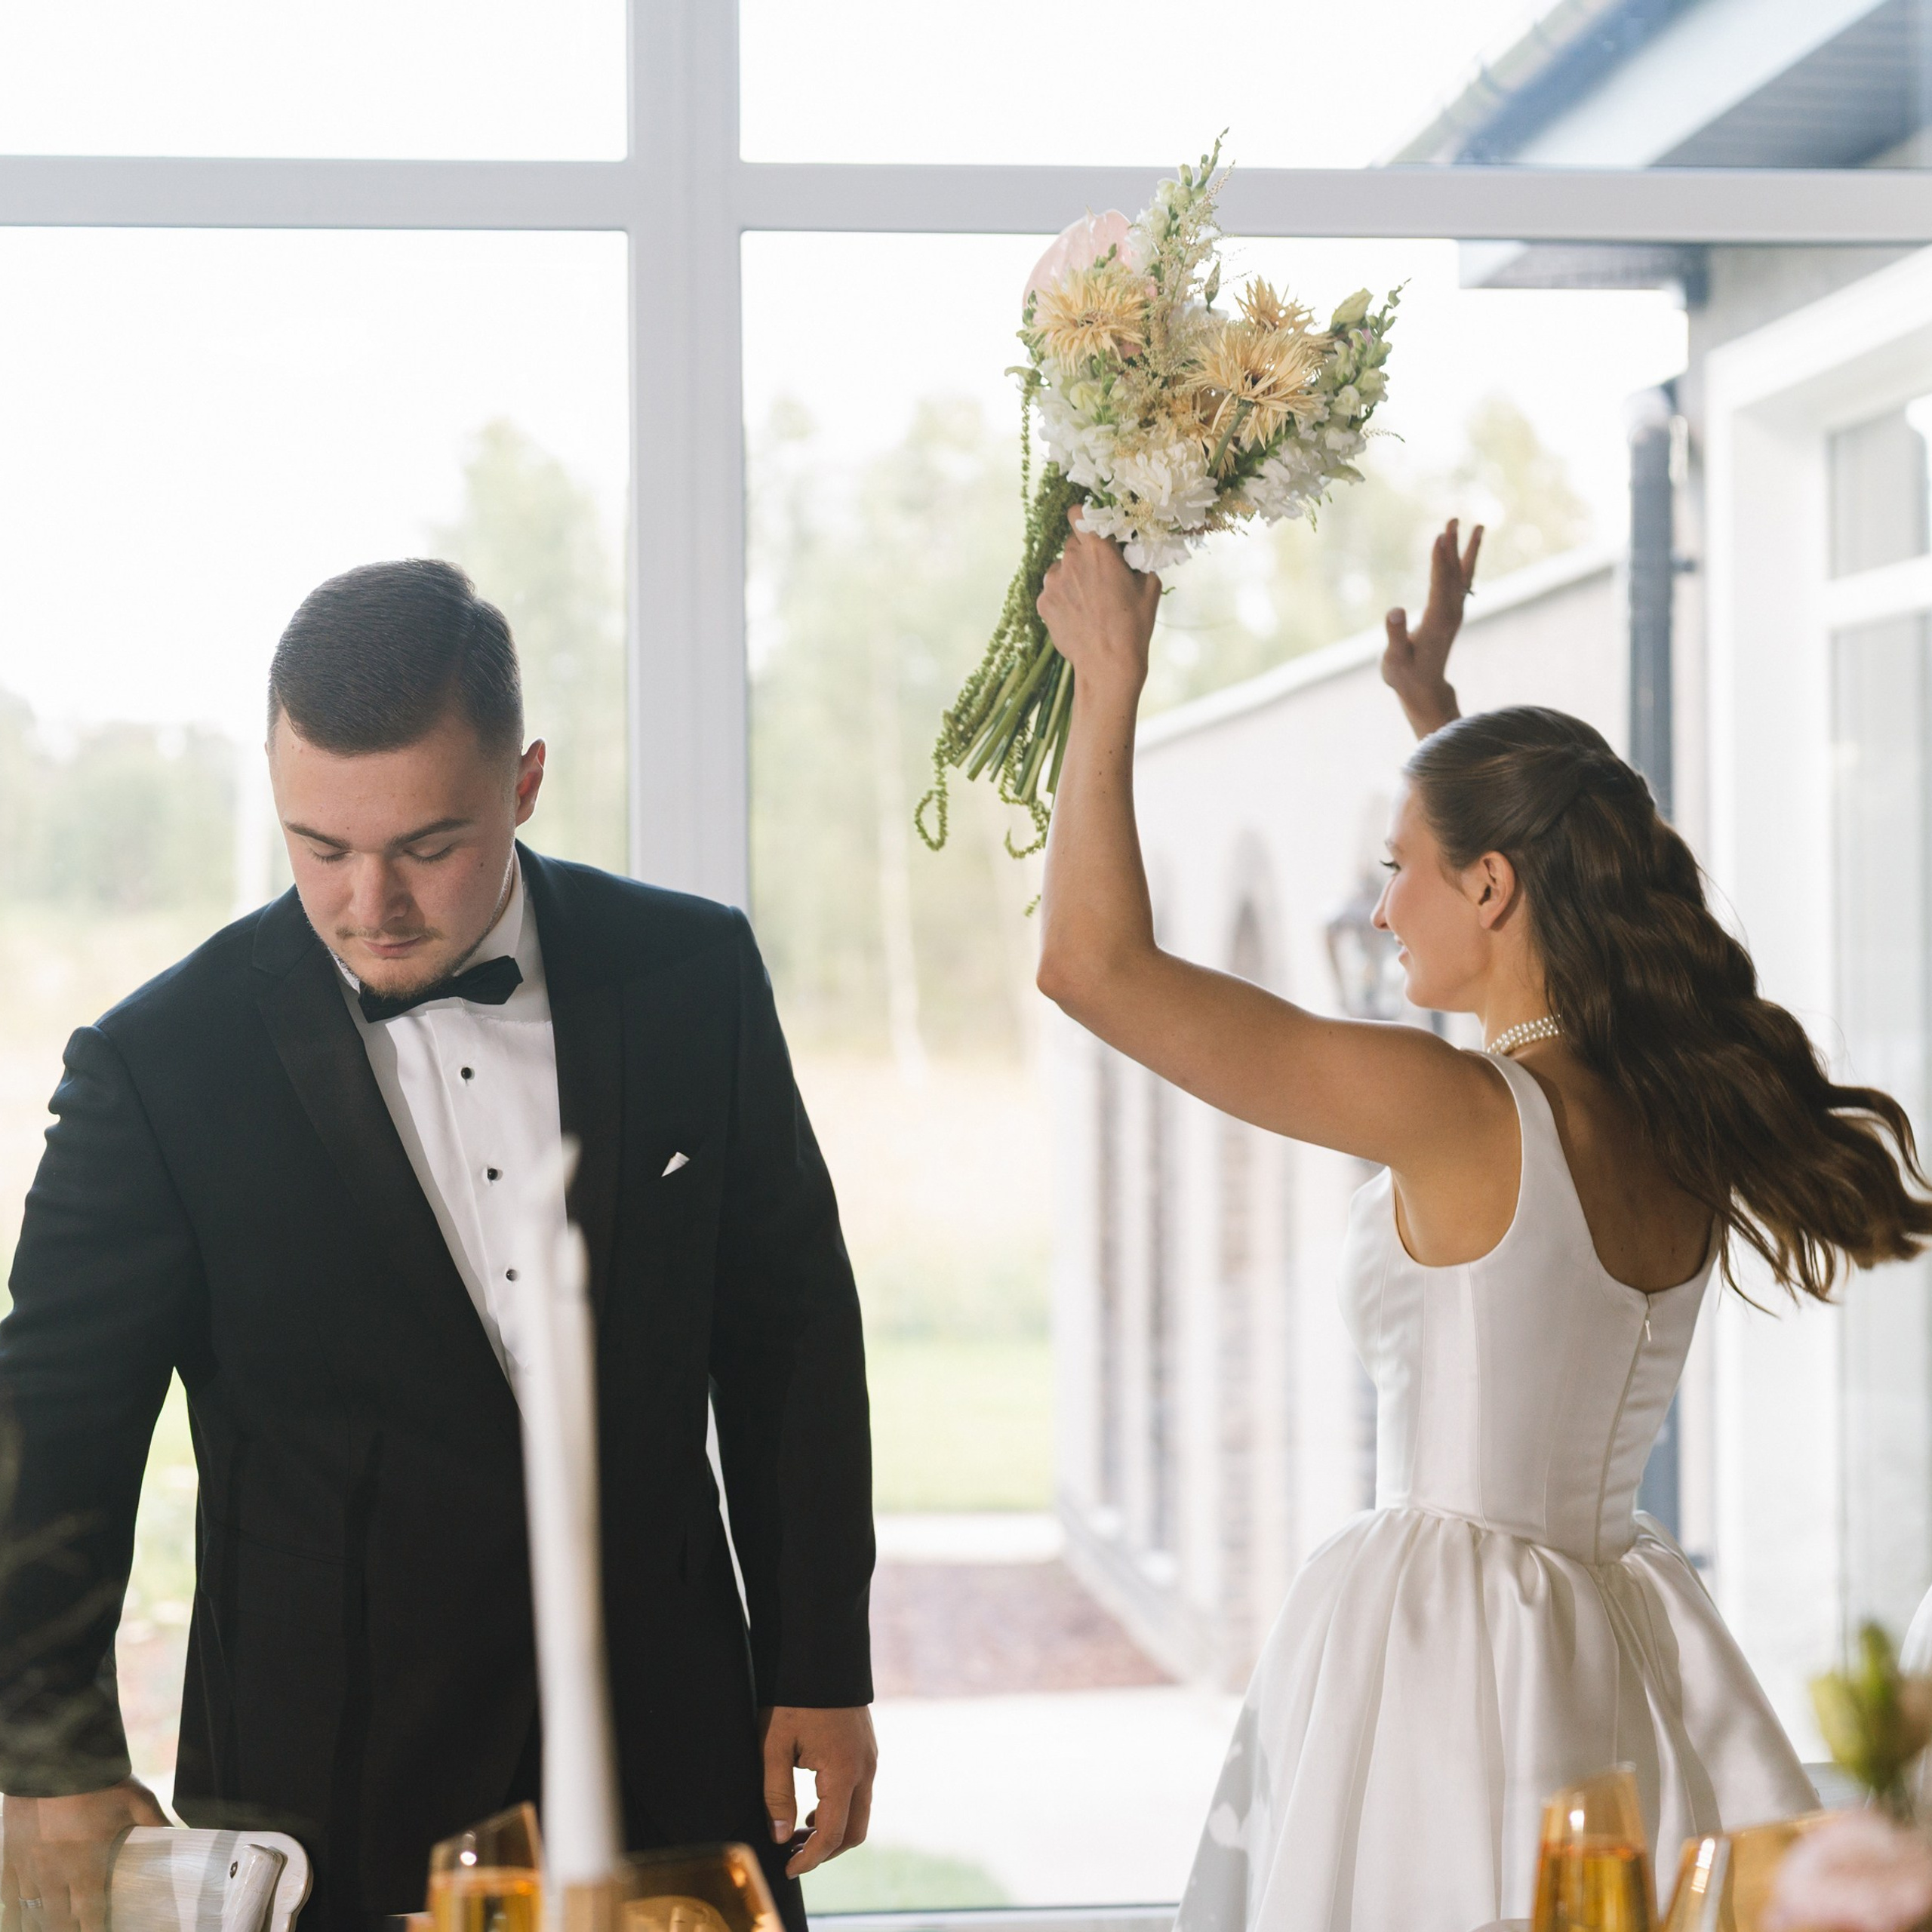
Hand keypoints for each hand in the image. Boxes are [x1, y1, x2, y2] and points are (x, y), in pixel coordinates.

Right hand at [2, 1780, 168, 1931]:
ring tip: (51, 1928)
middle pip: (58, 1922)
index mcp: (85, 1866)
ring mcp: (27, 1870)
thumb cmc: (96, 1781)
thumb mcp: (134, 1799)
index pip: (90, 1916)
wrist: (50, 1760)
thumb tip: (183, 1835)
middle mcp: (53, 1876)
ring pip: (30, 1914)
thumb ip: (156, 1822)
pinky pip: (7, 1896)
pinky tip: (18, 1921)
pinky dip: (12, 1913)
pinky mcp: (8, 1859)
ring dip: (40, 1925)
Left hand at [759, 1705, 876, 1879]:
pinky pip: (860, 1791)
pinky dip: (839, 1809)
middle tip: (792, 1854)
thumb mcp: (774, 1745)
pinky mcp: (866, 1748)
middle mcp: (865, 1769)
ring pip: (860, 1812)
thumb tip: (780, 1836)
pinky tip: (812, 1805)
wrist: (821, 1653)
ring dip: (833, 1830)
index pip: (832, 1834)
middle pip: (854, 1831)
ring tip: (797, 1831)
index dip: (810, 1858)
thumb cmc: (793, 1698)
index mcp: (843, 1772)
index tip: (786, 1868)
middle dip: (825, 1851)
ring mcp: (869, 1757)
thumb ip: (776, 1794)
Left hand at [1036, 511, 1161, 700]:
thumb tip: (1130, 550)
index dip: (1084, 518)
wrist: (1108, 663)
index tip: (1092, 530)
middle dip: (1083, 555)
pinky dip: (1062, 598)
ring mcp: (1053, 582)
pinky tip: (1077, 615)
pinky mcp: (1043, 602)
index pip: (1077, 513)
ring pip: (1060, 569)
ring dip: (1071, 577)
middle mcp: (1070, 559)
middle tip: (1099, 577)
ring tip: (1088, 602)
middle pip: (1071, 544)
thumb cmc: (1134, 625)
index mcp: (1098, 550)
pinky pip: (1052, 591)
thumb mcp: (1149, 585)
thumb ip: (1136, 559)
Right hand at [1382, 517, 1482, 737]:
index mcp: (1436, 622)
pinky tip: (1469, 548)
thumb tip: (1394, 611)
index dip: (1439, 561)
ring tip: (1472, 525)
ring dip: (1465, 550)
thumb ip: (1395, 635)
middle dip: (1452, 547)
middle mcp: (1450, 614)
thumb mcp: (1394, 659)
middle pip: (1454, 575)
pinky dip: (1466, 563)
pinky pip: (1463, 582)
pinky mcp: (1452, 612)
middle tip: (1452, 520)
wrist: (1424, 689)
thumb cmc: (1404, 675)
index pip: (1440, 586)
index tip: (1440, 537)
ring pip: (1463, 576)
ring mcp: (1454, 613)